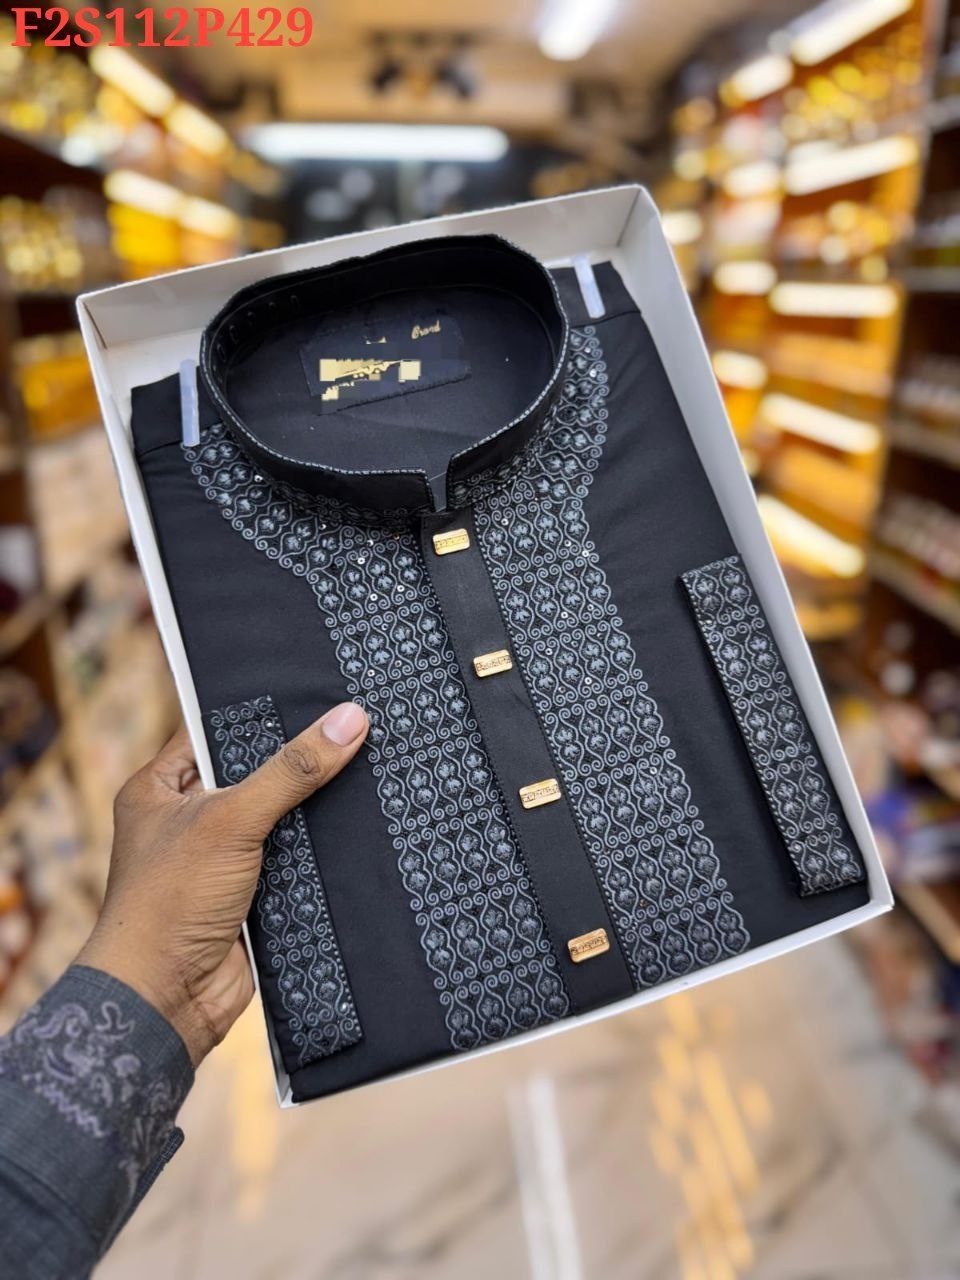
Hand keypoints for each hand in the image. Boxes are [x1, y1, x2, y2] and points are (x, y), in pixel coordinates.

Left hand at [77, 701, 367, 1066]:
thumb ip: (290, 771)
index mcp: (161, 788)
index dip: (260, 712)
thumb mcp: (230, 819)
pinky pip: (296, 861)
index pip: (214, 731)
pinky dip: (322, 852)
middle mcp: (189, 820)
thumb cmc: (169, 901)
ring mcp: (222, 860)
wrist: (166, 999)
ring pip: (280, 820)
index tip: (314, 689)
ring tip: (371, 764)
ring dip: (315, 809)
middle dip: (299, 761)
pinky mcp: (253, 896)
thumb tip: (349, 720)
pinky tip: (363, 827)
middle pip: (255, 775)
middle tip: (354, 723)